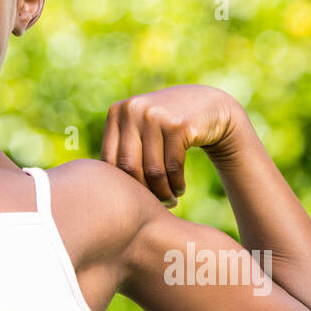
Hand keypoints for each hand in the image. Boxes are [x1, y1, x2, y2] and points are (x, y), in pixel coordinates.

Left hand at [101, 85, 241, 206]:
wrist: (207, 105)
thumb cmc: (165, 126)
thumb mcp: (139, 128)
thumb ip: (121, 150)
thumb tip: (104, 190)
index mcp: (117, 113)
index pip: (109, 159)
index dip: (121, 185)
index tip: (134, 199)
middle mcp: (133, 110)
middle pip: (129, 167)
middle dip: (143, 192)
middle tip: (155, 205)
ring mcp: (155, 115)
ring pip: (153, 170)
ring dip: (163, 192)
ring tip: (169, 200)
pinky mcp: (179, 125)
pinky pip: (174, 167)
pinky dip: (177, 184)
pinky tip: (179, 190)